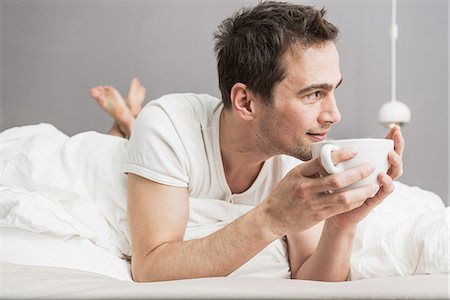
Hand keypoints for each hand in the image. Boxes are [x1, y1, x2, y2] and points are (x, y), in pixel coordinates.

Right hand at [260, 149, 378, 235]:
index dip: (340, 155)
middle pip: (336, 179)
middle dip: (357, 173)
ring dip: (361, 191)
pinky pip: (340, 208)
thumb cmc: (283, 194)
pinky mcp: (317, 215)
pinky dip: (353, 202)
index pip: (321, 160)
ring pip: (342, 196)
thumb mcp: (292, 176)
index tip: (355, 150)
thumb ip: (310, 169)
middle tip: (370, 167)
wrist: (272, 217)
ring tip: (373, 186)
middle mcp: (305, 187)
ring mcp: (312, 203)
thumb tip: (330, 157)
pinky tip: (362, 198)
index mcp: (298, 173)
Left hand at [328, 127, 403, 230]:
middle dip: (398, 146)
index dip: (392, 139)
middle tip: (397, 135)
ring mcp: (379, 186)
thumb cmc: (335, 189)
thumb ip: (338, 158)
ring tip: (391, 155)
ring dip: (395, 163)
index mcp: (373, 165)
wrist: (334, 212)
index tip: (394, 127)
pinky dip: (386, 183)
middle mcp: (379, 174)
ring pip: (394, 173)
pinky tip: (382, 176)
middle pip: (395, 158)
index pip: (387, 149)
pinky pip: (386, 191)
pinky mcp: (376, 198)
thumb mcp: (336, 170)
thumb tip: (330, 142)